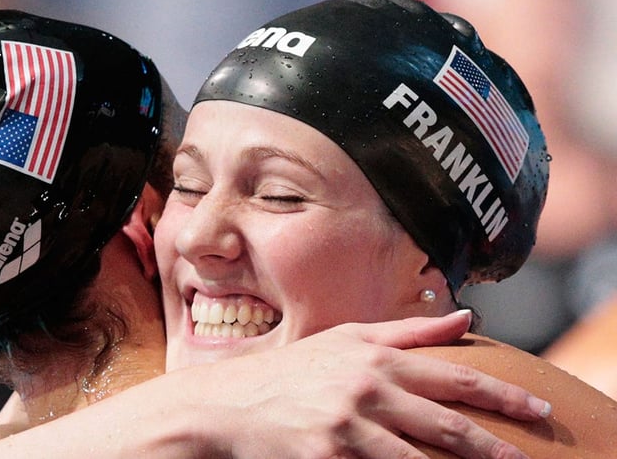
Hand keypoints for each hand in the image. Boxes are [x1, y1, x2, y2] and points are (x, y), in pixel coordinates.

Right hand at [181, 310, 545, 458]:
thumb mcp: (346, 339)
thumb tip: (465, 319)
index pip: (451, 376)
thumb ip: (407, 331)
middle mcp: (365, 388)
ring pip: (419, 458)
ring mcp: (346, 425)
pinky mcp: (327, 456)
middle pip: (445, 422)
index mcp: (374, 356)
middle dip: (491, 445)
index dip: (500, 394)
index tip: (535, 408)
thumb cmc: (290, 371)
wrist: (228, 403)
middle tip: (524, 458)